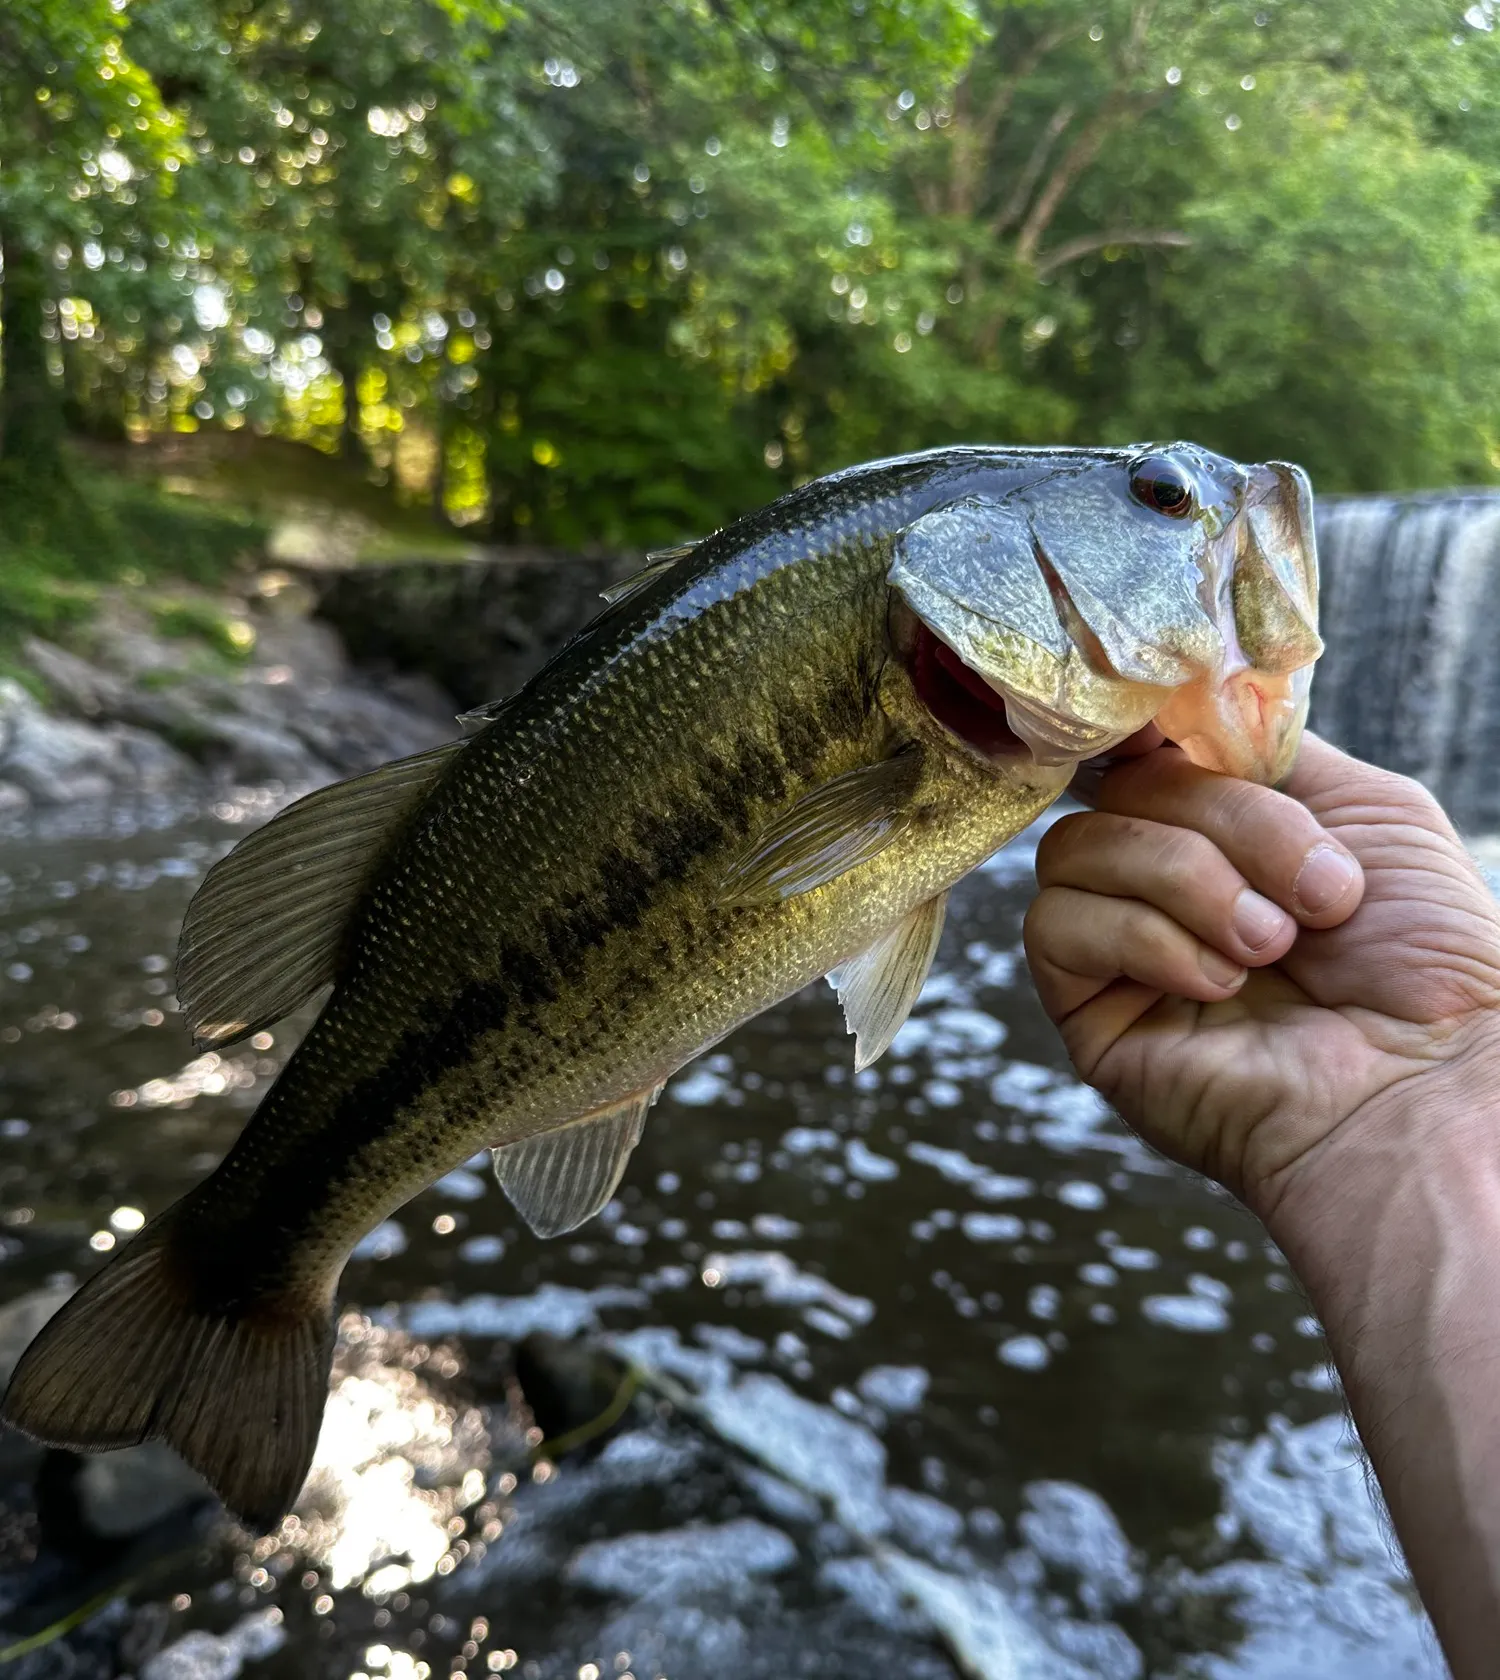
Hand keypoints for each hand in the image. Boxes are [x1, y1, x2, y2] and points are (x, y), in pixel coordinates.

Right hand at [1022, 730, 1499, 1220]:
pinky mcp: (1088, 1015)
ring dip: (1187, 883)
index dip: (1146, 730)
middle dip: (1224, 825)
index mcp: (1225, 834)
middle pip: (1118, 791)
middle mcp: (1165, 886)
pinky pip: (1056, 927)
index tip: (1175, 727)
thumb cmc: (1428, 962)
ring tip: (1270, 945)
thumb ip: (1266, 750)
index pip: (1140, 753)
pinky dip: (1144, 939)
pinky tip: (1218, 982)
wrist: (1427, 1086)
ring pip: (1073, 850)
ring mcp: (1121, 951)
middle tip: (1313, 895)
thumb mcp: (1371, 809)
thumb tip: (1164, 715)